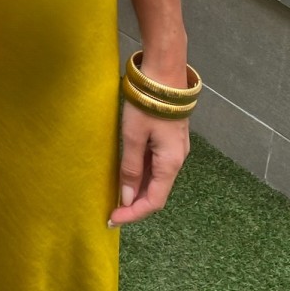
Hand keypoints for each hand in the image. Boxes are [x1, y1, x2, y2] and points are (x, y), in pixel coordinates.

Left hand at [107, 97, 190, 226]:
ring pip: (157, 177)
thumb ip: (131, 169)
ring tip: (117, 191)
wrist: (165, 72)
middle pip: (157, 190)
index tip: (113, 219)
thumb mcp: (133, 137)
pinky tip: (128, 170)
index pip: (154, 201)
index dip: (134, 213)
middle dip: (135, 202)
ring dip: (138, 187)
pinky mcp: (171, 137)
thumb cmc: (147, 105)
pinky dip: (142, 172)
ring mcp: (176, 148)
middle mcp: (177, 159)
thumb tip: (127, 198)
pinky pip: (157, 163)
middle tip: (112, 207)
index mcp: (171, 163)